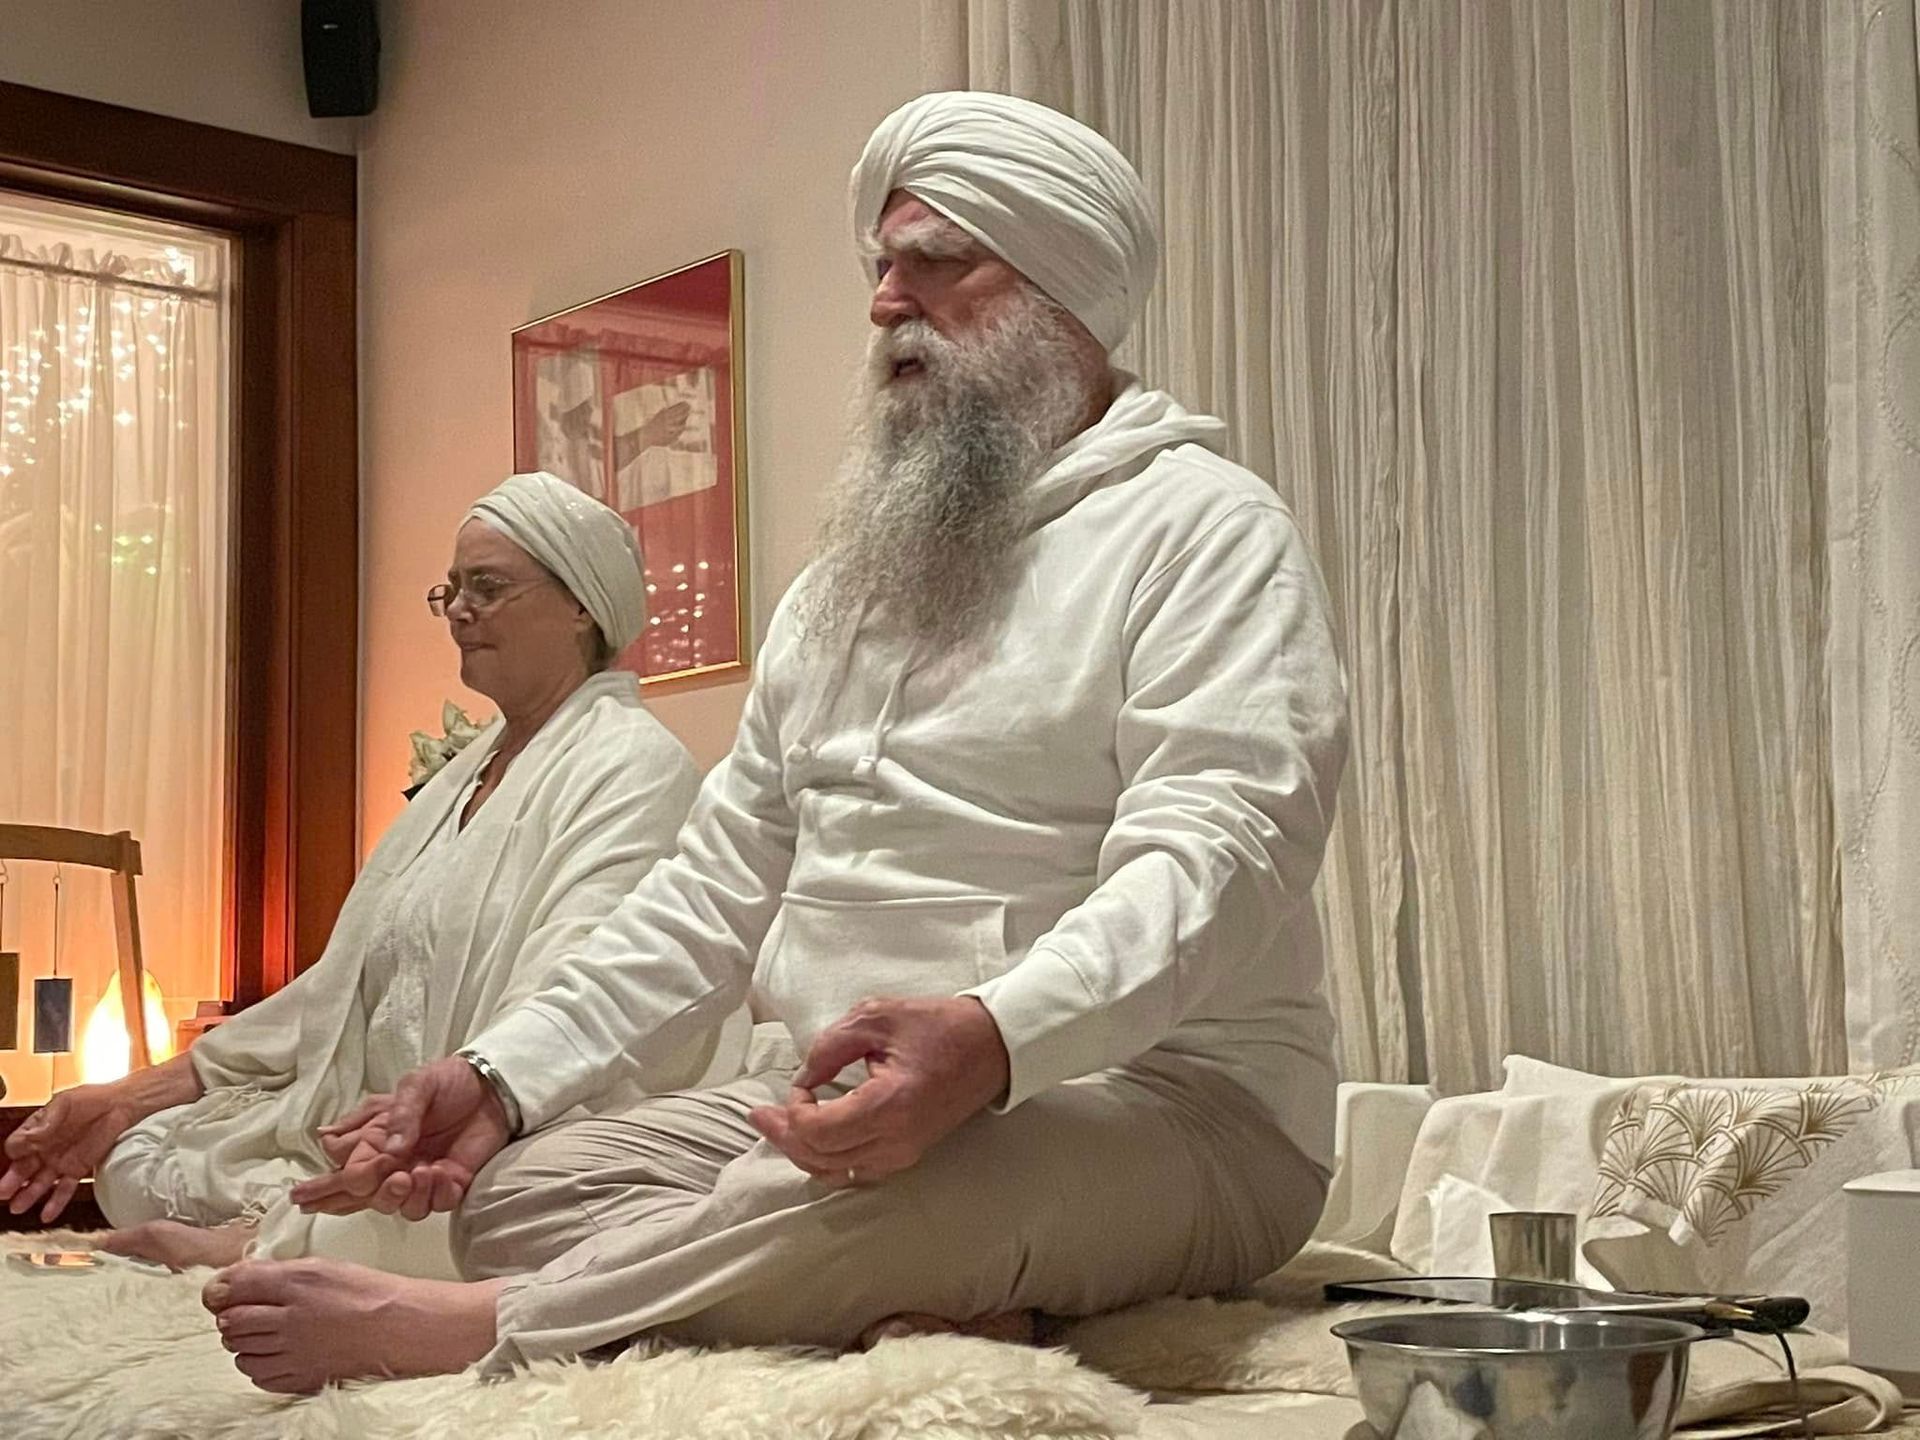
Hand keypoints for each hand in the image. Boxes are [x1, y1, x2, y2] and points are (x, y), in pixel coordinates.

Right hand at [0, 1083, 142, 1222]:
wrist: (119, 1105)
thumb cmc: (90, 1099)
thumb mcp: (65, 1103)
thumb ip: (47, 1120)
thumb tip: (31, 1135)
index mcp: (36, 1131)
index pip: (17, 1146)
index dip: (14, 1152)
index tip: (13, 1156)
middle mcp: (44, 1149)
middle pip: (23, 1169)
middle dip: (12, 1182)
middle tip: (3, 1193)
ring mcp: (59, 1162)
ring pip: (40, 1183)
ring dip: (28, 1196)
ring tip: (17, 1207)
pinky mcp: (76, 1170)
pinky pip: (64, 1189)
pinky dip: (56, 1203)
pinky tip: (47, 1215)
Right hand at [290, 1057, 509, 1220]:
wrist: (492, 1086)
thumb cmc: (448, 1081)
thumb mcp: (417, 1085)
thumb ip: (399, 1114)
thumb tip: (388, 1150)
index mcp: (376, 1141)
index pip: (346, 1172)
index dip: (341, 1182)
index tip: (362, 1171)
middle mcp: (394, 1165)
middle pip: (370, 1198)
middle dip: (381, 1193)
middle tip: (399, 1176)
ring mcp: (421, 1178)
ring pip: (402, 1208)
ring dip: (410, 1197)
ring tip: (425, 1172)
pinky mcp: (450, 1184)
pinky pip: (436, 1205)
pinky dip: (438, 1195)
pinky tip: (445, 1172)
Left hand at [749, 996, 1009, 1185]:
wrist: (991, 1047)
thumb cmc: (938, 1026)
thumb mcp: (876, 1017)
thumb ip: (830, 1045)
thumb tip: (803, 1076)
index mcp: (889, 1105)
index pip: (818, 1132)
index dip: (792, 1113)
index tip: (797, 1083)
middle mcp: (896, 1140)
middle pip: (820, 1158)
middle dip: (784, 1136)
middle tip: (761, 1115)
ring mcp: (904, 1153)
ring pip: (834, 1172)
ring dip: (802, 1151)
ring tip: (781, 1125)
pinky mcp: (907, 1154)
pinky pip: (855, 1171)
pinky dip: (826, 1158)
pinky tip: (813, 1138)